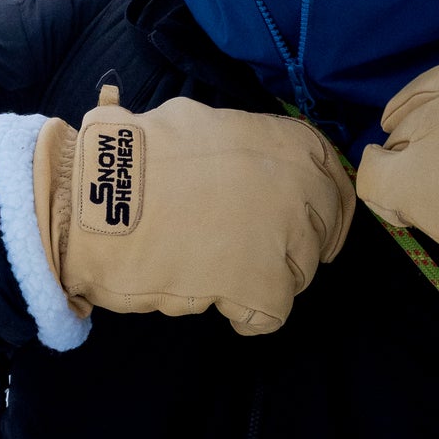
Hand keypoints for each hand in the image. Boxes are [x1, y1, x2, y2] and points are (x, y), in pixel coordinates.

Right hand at [33, 86, 354, 334]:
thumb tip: (257, 158)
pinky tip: (215, 296)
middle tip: (249, 247)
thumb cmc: (143, 157)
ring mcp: (287, 239)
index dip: (320, 205)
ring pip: (299, 273)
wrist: (103, 199)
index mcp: (291, 144)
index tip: (304, 219)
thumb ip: (247, 143)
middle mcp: (302, 188)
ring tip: (217, 265)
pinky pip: (270, 313)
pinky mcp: (263, 287)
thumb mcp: (206, 124)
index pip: (336, 181)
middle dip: (291, 243)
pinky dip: (244, 313)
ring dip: (265, 275)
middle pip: (321, 231)